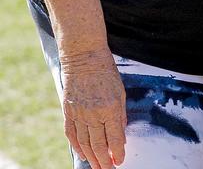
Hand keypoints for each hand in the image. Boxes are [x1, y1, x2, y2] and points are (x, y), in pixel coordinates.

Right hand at [60, 49, 125, 167]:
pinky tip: (83, 155)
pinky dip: (77, 147)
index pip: (114, 137)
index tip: (120, 161)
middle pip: (99, 144)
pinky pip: (72, 134)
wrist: (84, 57)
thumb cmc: (106, 71)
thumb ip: (121, 113)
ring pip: (85, 143)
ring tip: (98, 167)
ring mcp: (79, 114)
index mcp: (110, 107)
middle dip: (105, 160)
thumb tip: (121, 133)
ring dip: (92, 157)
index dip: (117, 152)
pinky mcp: (68, 112)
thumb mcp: (120, 90)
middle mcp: (94, 113)